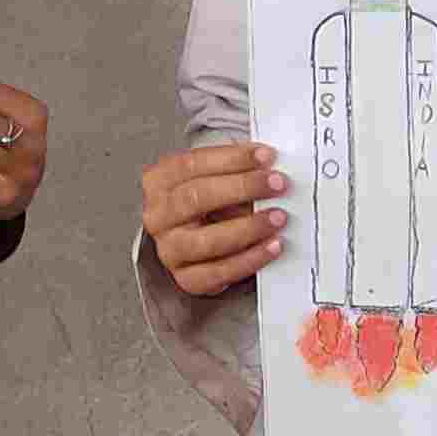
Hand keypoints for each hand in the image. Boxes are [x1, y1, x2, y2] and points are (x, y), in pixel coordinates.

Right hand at [140, 141, 287, 301]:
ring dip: (249, 227)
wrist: (195, 241)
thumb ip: (234, 171)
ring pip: (207, 240)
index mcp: (158, 182)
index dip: (231, 159)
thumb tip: (268, 168)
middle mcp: (158, 216)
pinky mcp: (187, 278)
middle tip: (277, 184)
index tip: (265, 156)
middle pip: (196, 197)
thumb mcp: (212, 178)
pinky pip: (219, 272)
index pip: (191, 164)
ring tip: (278, 217)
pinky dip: (250, 259)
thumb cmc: (207, 203)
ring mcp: (170, 249)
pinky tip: (272, 246)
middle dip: (243, 188)